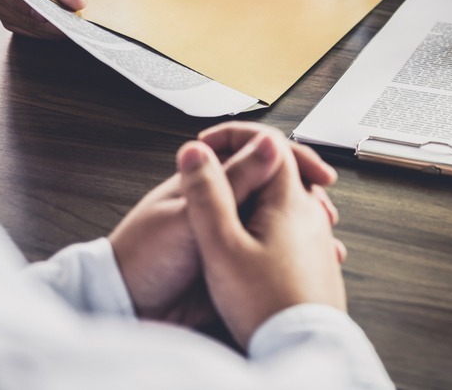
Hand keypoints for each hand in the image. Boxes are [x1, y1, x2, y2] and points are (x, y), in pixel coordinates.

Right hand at [0, 0, 93, 38]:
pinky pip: (24, 26)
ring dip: (42, 28)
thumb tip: (74, 2)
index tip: (41, 13)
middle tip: (65, 26)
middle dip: (37, 19)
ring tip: (68, 29)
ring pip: (15, 20)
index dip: (18, 0)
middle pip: (7, 6)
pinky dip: (43, 30)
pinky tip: (62, 29)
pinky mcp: (12, 11)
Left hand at [108, 122, 338, 326]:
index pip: (258, 152)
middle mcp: (223, 200)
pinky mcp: (235, 260)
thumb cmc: (143, 257)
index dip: (291, 157)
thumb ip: (230, 181)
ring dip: (305, 224)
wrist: (126, 308)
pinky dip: (296, 254)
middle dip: (305, 193)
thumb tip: (268, 143)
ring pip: (278, 217)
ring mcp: (231, 230)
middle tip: (325, 210)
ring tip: (325, 240)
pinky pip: (272, 250)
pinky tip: (311, 262)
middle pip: (275, 183)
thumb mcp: (190, 215)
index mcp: (208, 178)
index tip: (316, 172)